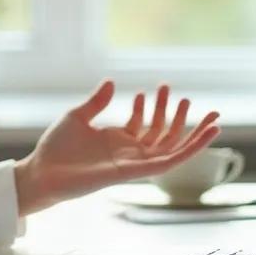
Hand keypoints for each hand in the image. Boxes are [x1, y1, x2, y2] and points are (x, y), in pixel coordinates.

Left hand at [13, 81, 220, 215]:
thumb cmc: (55, 148)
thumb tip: (111, 82)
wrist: (43, 171)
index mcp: (116, 140)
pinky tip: (205, 135)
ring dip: (193, 132)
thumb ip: (97, 102)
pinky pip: (169, 162)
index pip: (143, 124)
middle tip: (190, 98)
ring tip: (212, 114)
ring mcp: (134, 163)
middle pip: (164, 135)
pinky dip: (190, 150)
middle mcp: (129, 153)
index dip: (149, 107)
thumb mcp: (77, 117)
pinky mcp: (135, 173)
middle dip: (179, 117)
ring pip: (173, 148)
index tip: (147, 90)